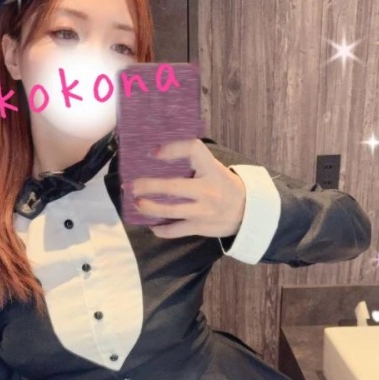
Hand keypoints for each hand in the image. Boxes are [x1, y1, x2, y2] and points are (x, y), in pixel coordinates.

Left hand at [130, 139, 245, 238]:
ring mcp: (202, 211)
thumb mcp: (215, 168)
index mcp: (212, 169)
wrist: (248, 212)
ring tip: (136, 204)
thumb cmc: (225, 186)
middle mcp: (207, 190)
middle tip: (130, 186)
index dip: (172, 149)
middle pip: (172, 187)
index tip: (153, 152)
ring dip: (148, 208)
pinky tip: (152, 225)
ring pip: (169, 211)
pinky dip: (161, 230)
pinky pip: (175, 230)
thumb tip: (159, 154)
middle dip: (147, 186)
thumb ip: (194, 162)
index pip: (193, 151)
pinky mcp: (199, 227)